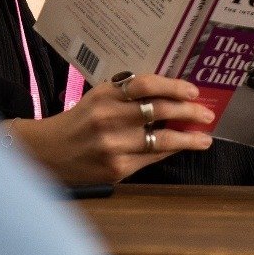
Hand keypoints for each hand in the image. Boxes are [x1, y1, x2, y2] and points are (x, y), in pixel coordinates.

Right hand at [0, 74, 213, 185]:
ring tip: (204, 138)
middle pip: (160, 110)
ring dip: (188, 138)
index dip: (174, 86)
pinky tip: (181, 148)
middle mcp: (109, 118)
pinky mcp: (116, 169)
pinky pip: (151, 158)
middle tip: (207, 113)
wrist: (46, 153)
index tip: (193, 90)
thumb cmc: (79, 122)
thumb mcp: (99, 98)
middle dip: (190, 111)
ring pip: (162, 139)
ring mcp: (113, 146)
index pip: (147, 85)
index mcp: (105, 95)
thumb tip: (171, 96)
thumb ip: (128, 95)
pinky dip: (170, 152)